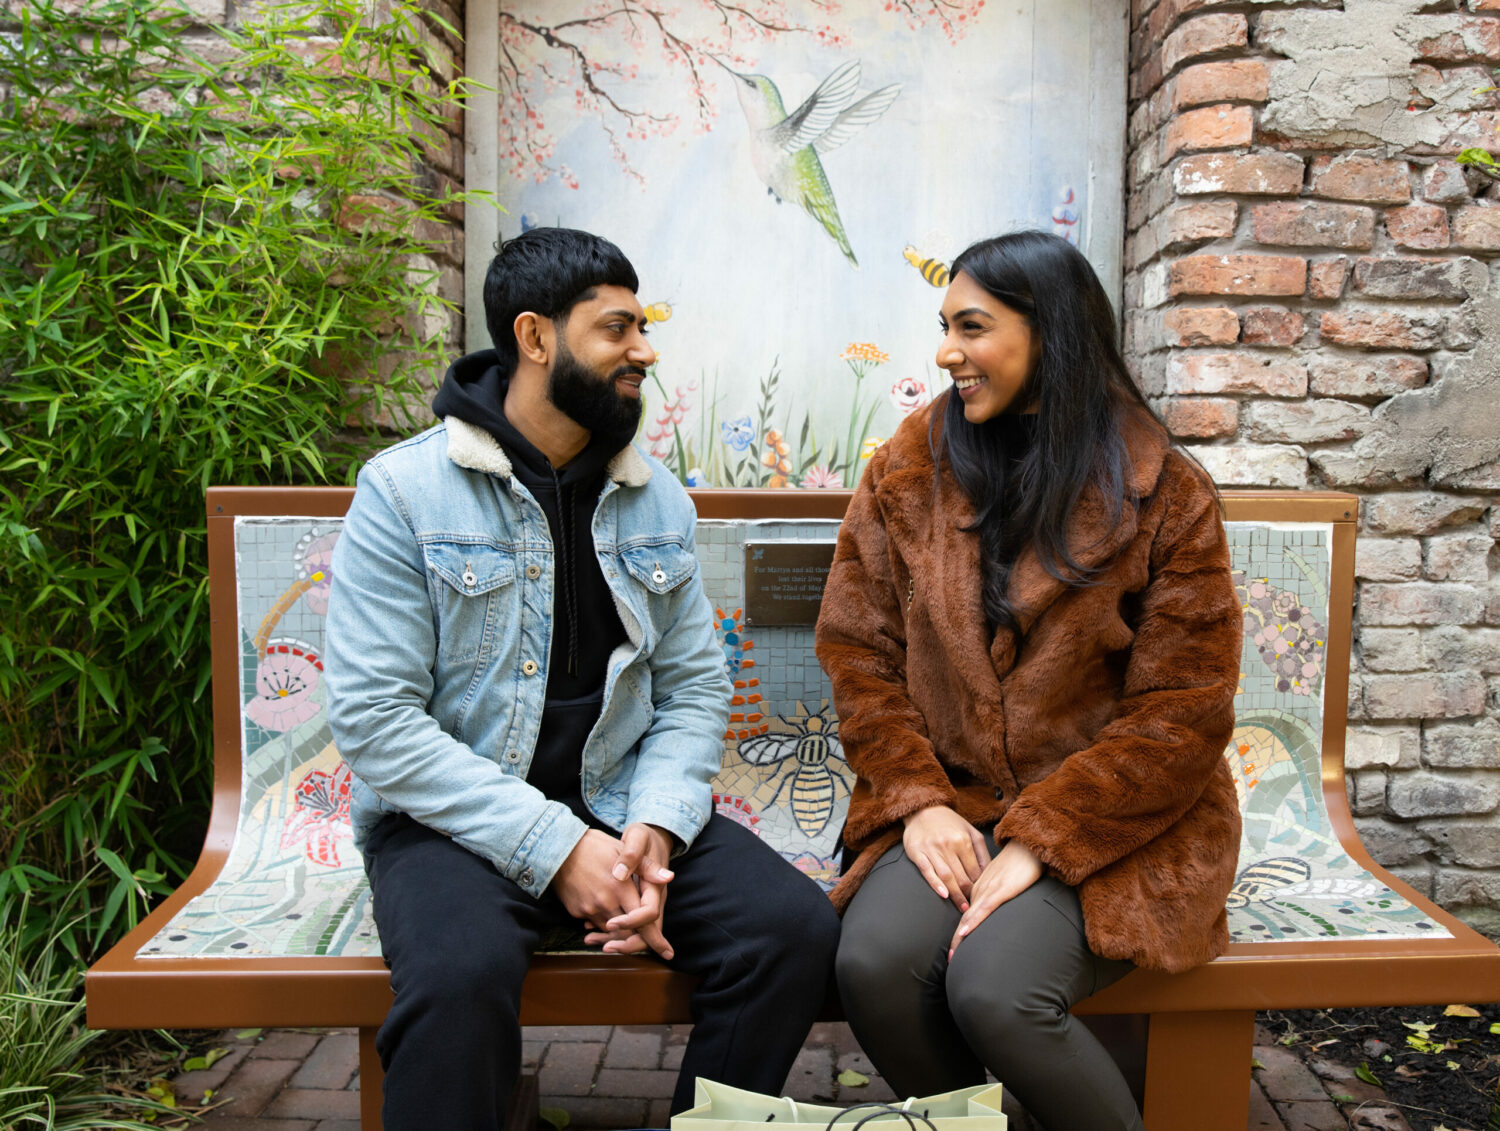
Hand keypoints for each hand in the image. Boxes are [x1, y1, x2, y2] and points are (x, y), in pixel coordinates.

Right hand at [552, 829, 673, 959]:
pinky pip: (595, 924)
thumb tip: (669, 878)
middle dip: (638, 938)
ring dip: (620, 932)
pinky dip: (604, 924)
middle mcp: (606, 902)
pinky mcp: (577, 911)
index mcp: (621, 887)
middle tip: (649, 943)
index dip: (656, 939)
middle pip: (628, 931)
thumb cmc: (595, 846)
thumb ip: (647, 867)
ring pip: (611, 931)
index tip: (668, 953)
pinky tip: (607, 917)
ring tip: (626, 928)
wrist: (559, 848)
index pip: (644, 920)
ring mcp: (589, 909)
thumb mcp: (623, 850)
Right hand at [901, 805, 989, 910]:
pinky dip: (935, 884)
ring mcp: (932, 849)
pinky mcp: (917, 852)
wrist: (923, 809)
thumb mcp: (971, 831)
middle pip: (962, 877)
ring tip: (963, 908)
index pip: (975, 871)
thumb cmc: (949, 823)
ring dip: (956, 895)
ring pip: (947, 877)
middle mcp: (948, 845)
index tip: (982, 898)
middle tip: (974, 909)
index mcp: (963, 840)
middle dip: (969, 895)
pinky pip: (927, 871)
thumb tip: (989, 874)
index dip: (980, 887)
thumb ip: (982, 852)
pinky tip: (943, 894)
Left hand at [948, 839, 1043, 958]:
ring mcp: (989, 891)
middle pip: (965, 919)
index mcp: (980, 890)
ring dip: (961, 937)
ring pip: (971, 916)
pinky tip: (965, 932)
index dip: (960, 934)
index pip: (966, 916)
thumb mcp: (1003, 882)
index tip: (953, 952)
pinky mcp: (1001, 890)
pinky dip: (974, 921)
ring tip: (953, 954)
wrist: (1027, 846)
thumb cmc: (1018, 864)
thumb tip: (992, 910)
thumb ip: (996, 895)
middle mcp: (980, 891)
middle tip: (949, 960)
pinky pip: (985, 908)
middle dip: (957, 941)